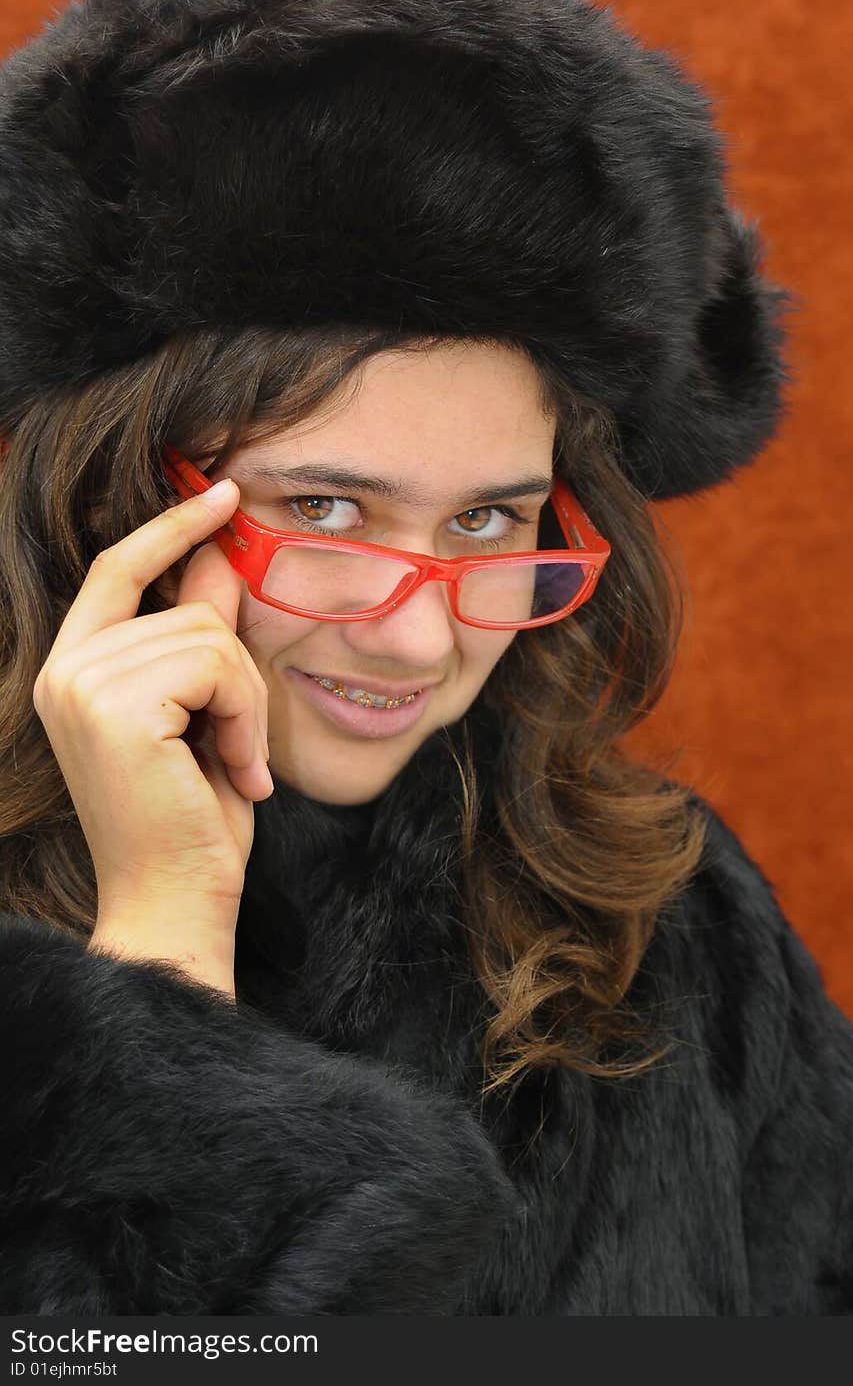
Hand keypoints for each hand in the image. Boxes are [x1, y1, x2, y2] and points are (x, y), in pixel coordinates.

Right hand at [32, 479, 270, 971]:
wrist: (175, 902)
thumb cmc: (190, 818)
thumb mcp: (203, 713)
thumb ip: (202, 634)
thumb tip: (222, 557)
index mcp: (72, 669)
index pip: (117, 568)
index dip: (171, 525)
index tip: (223, 491)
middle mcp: (64, 669)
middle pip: (187, 610)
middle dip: (240, 674)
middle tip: (244, 746)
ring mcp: (83, 683)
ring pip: (210, 637)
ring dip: (247, 704)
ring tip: (237, 764)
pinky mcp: (115, 705)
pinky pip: (219, 665)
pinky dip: (247, 717)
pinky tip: (238, 773)